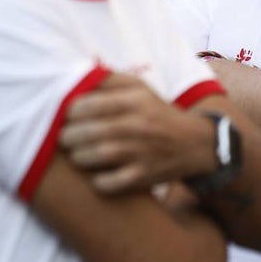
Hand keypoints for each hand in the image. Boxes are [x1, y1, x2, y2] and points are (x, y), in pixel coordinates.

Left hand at [60, 73, 215, 193]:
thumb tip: (75, 78)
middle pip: (89, 131)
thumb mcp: (138, 88)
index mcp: (134, 101)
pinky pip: (112, 183)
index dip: (69, 112)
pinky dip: (99, 181)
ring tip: (75, 153)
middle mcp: (138, 125)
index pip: (88, 105)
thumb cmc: (155, 112)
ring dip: (79, 156)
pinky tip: (96, 175)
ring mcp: (143, 152)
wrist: (196, 144)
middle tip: (64, 138)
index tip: (65, 117)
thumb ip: (107, 80)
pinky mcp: (145, 176)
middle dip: (68, 136)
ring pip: (98, 155)